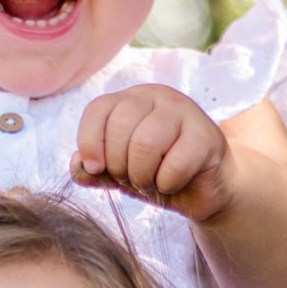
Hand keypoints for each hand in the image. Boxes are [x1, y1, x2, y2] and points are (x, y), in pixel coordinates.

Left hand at [71, 85, 236, 224]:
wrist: (203, 190)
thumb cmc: (158, 173)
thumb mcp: (118, 172)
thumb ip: (94, 168)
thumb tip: (79, 165)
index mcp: (133, 99)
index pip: (98, 109)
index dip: (89, 142)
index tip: (96, 168)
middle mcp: (158, 96)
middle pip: (120, 127)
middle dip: (119, 165)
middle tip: (133, 178)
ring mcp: (185, 111)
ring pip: (145, 143)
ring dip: (142, 176)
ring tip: (151, 182)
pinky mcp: (207, 136)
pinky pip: (174, 165)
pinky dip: (167, 184)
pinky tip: (174, 182)